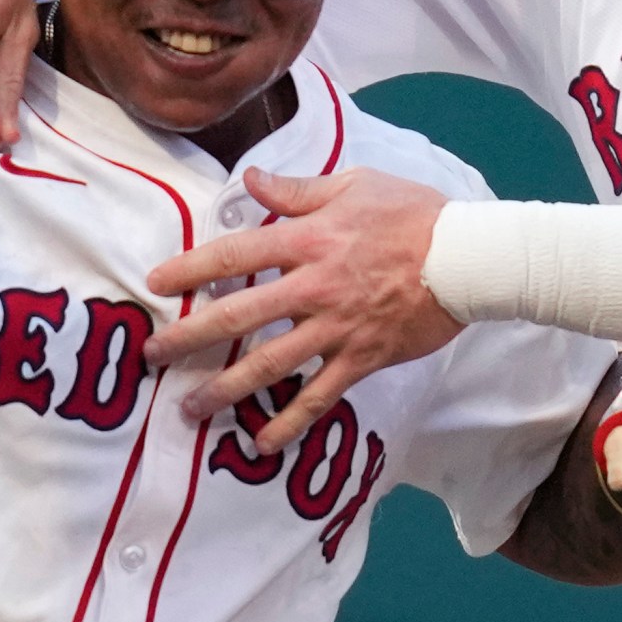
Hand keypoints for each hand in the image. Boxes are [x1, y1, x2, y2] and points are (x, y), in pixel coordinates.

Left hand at [146, 167, 462, 451]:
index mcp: (308, 239)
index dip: (190, 268)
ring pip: (271, 365)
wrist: (468, 258)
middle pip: (239, 316)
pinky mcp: (361, 359)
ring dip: (226, 388)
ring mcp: (336, 328)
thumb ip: (297, 189)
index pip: (235, 254)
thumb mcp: (355, 184)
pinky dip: (289, 422)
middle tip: (153, 356)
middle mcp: (313, 288)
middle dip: (190, 338)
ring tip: (190, 408)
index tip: (156, 283)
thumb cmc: (412, 214)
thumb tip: (251, 179)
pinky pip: (319, 397)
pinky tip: (261, 442)